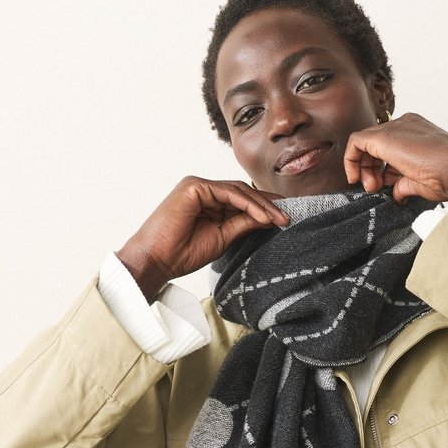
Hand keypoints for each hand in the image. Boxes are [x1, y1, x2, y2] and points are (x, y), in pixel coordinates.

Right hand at [115, 177, 288, 302]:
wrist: (158, 261)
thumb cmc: (182, 254)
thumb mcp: (223, 238)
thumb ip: (243, 224)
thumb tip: (269, 219)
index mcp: (207, 202)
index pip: (242, 200)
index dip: (264, 207)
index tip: (285, 218)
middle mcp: (202, 190)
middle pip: (243, 192)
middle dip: (268, 204)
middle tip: (289, 217)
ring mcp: (197, 186)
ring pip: (238, 191)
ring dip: (262, 205)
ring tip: (280, 219)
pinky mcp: (194, 186)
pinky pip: (229, 193)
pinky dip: (248, 204)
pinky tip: (263, 217)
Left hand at [343, 112, 447, 204]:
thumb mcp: (421, 181)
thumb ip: (403, 183)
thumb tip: (396, 193)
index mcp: (416, 133)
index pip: (389, 149)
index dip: (381, 170)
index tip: (381, 187)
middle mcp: (405, 126)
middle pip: (375, 145)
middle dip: (369, 169)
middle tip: (374, 188)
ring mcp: (395, 129)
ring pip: (365, 143)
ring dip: (362, 168)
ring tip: (372, 187)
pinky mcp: (384, 137)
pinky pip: (356, 141)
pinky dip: (351, 160)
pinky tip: (356, 178)